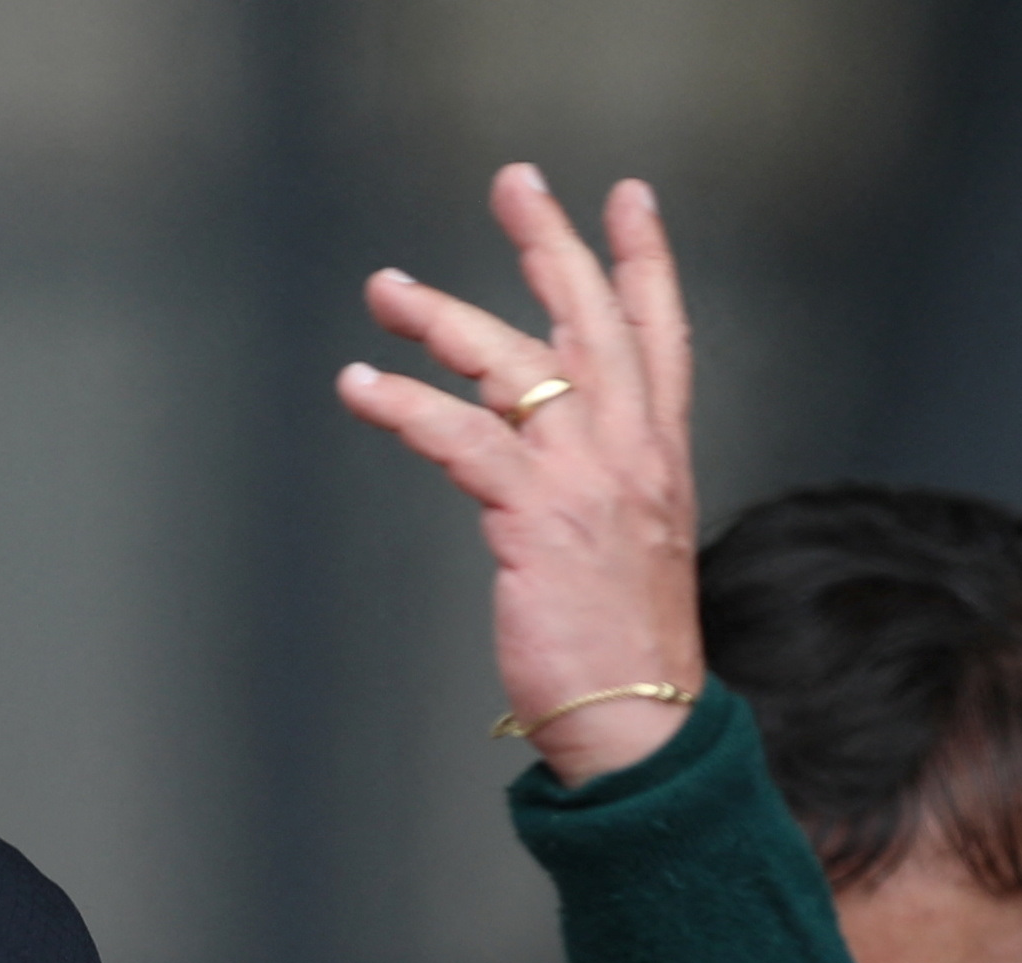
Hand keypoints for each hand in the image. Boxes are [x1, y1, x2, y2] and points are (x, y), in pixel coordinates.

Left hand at [337, 164, 706, 784]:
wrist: (639, 722)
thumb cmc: (624, 651)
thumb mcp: (629, 550)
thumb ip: (600, 490)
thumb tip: (546, 463)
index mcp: (659, 457)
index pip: (662, 335)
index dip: (644, 261)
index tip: (627, 197)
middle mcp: (631, 453)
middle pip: (590, 319)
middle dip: (548, 243)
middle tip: (512, 182)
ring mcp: (587, 481)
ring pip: (512, 365)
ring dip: (441, 318)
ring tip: (387, 290)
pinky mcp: (534, 518)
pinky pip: (461, 437)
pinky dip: (404, 406)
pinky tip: (360, 387)